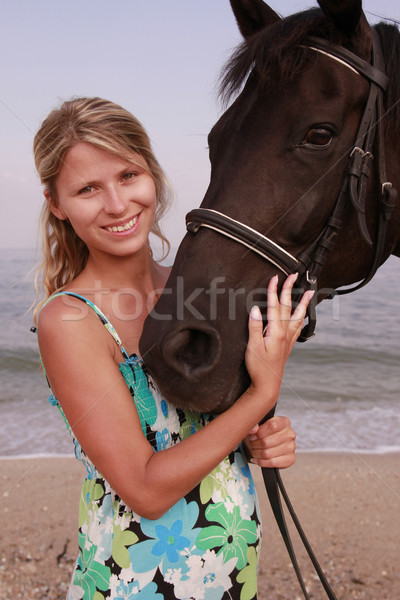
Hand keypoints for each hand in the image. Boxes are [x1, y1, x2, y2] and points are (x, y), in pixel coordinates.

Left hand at [244, 416, 295, 467]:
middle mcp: (290, 434)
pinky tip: (258, 459)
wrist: (267, 444)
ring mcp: (291, 447)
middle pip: (267, 442)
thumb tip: (253, 430)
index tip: (253, 436)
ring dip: (257, 454)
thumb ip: (253, 425)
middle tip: (252, 444)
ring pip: (268, 454)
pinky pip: (272, 463)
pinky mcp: (290, 459)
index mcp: (284, 422)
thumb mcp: (257, 426)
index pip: (272, 426)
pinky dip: (262, 462)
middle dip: (255, 445)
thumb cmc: (263, 434)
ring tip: (255, 451)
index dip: (259, 433)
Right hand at [245, 273, 313, 392]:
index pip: (275, 306)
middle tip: (293, 275)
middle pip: (288, 307)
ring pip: (297, 316)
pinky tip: (303, 315)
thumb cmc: (259, 367)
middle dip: (290, 290)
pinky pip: (298, 327)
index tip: (274, 277)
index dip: (274, 290)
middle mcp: (285, 333)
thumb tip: (256, 309)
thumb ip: (255, 327)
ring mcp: (288, 339)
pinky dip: (301, 317)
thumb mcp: (253, 347)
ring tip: (310, 292)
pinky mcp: (288, 345)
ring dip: (303, 303)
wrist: (267, 384)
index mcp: (276, 331)